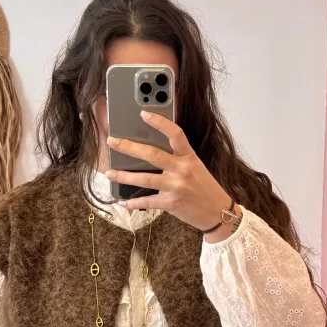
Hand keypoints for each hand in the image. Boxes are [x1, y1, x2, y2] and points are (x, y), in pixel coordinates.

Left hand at [106, 112, 232, 235]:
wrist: (218, 212)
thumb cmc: (205, 188)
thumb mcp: (195, 167)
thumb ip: (177, 159)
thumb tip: (150, 152)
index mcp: (189, 157)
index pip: (175, 134)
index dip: (160, 122)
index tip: (143, 114)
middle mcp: (182, 170)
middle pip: (152, 155)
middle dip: (129, 147)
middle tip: (113, 141)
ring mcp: (176, 187)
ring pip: (144, 179)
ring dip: (124, 176)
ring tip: (109, 173)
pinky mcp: (171, 203)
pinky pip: (147, 202)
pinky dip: (133, 202)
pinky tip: (123, 202)